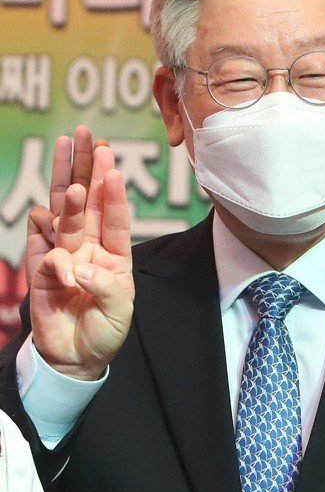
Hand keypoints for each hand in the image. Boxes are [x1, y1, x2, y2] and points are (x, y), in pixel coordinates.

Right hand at [30, 146, 134, 380]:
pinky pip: (38, 238)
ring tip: (67, 153)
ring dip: (62, 183)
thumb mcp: (119, 311)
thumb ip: (106, 287)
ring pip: (61, 209)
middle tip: (87, 135)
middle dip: (87, 167)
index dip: (113, 192)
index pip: (114, 216)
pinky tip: (53, 236)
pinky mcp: (40, 263)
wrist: (75, 356)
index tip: (112, 167)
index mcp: (115, 253)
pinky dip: (43, 231)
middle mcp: (90, 246)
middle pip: (86, 200)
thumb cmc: (104, 331)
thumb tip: (77, 265)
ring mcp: (64, 251)